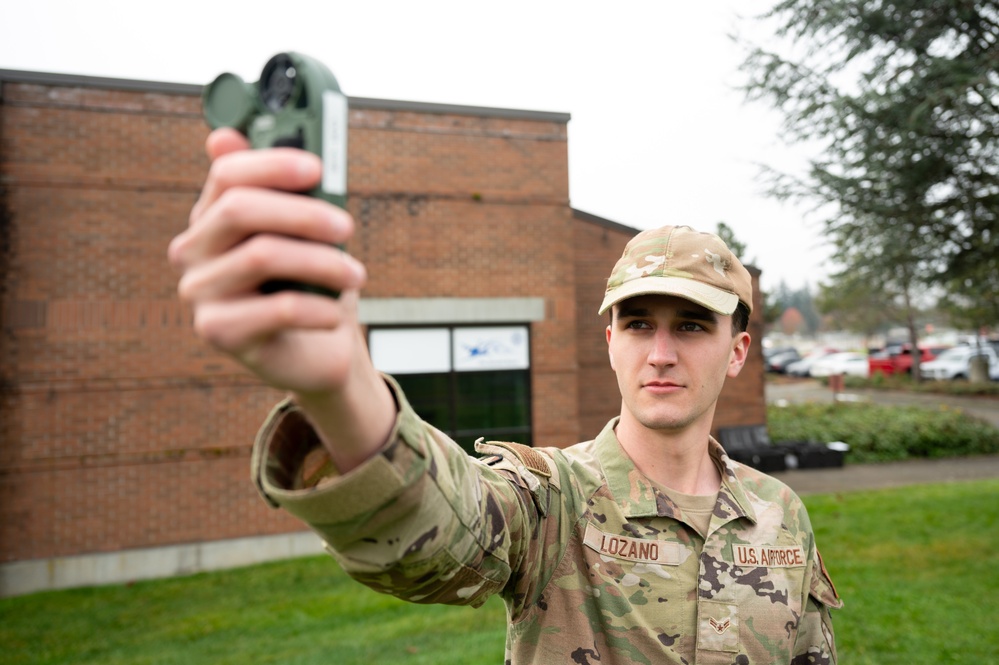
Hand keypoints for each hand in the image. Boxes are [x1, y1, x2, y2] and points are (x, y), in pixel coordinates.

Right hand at [168, 128, 367, 394]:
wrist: (316, 351)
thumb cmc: (310, 285)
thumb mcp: (307, 236)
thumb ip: (289, 190)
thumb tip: (234, 136)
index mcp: (211, 216)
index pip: (227, 175)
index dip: (272, 165)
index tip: (318, 168)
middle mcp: (193, 250)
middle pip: (239, 210)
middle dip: (302, 213)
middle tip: (347, 225)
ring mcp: (200, 292)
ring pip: (261, 257)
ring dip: (321, 262)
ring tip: (355, 274)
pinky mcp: (218, 331)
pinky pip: (277, 309)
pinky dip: (318, 308)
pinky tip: (335, 316)